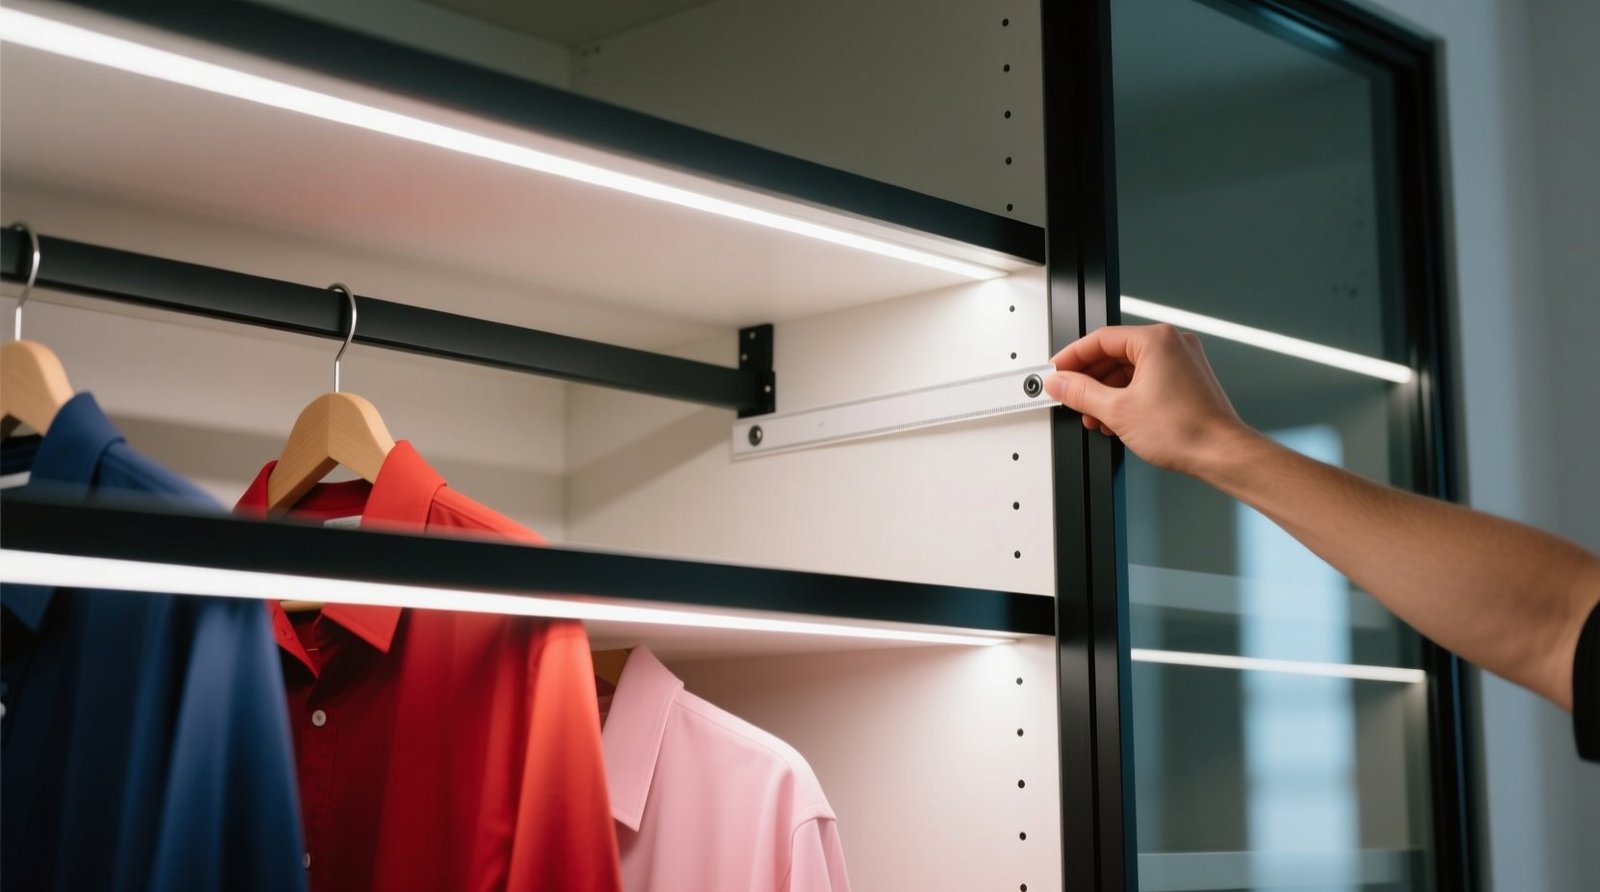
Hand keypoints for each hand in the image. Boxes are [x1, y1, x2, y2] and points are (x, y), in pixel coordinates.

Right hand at [1043, 324, 1254, 476]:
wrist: (1221, 454)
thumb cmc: (1185, 430)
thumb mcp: (1117, 410)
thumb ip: (1081, 393)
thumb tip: (1060, 383)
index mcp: (1157, 340)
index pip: (1101, 339)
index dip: (1072, 356)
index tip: (1057, 371)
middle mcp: (1172, 345)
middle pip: (1115, 354)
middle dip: (1089, 379)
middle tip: (1069, 395)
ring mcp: (1182, 362)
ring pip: (1129, 370)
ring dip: (1106, 392)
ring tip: (1092, 415)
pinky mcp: (1186, 381)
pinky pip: (1146, 380)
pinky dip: (1126, 397)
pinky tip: (1114, 418)